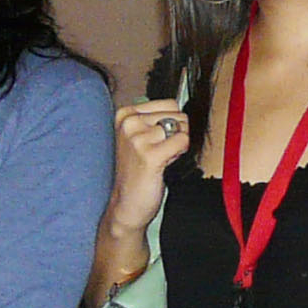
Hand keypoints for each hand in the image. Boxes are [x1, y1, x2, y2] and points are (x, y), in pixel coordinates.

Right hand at [105, 97, 190, 241]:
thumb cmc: (136, 172)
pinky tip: (164, 164)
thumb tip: (180, 108)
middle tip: (158, 152)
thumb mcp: (139, 136)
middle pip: (177, 115)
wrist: (126, 203)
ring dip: (177, 146)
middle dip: (175, 135)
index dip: (171, 123)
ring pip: (181, 128)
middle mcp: (129, 123)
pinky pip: (182, 141)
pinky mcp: (149, 155)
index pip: (169, 103)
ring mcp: (138, 138)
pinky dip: (179, 154)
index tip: (157, 139)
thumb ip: (156, 118)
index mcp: (125, 114)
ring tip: (160, 158)